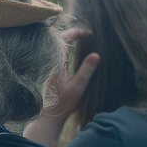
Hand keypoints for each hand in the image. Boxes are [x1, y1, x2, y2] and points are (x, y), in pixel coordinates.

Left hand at [23, 28, 99, 146]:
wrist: (51, 113)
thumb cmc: (65, 101)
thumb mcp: (79, 86)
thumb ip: (86, 70)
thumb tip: (96, 54)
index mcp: (57, 62)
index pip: (63, 39)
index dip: (75, 33)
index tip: (88, 33)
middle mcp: (53, 61)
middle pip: (61, 39)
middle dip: (74, 33)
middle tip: (89, 34)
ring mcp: (53, 64)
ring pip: (61, 45)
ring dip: (72, 39)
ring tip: (86, 38)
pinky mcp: (55, 69)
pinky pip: (62, 52)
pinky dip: (70, 47)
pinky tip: (80, 49)